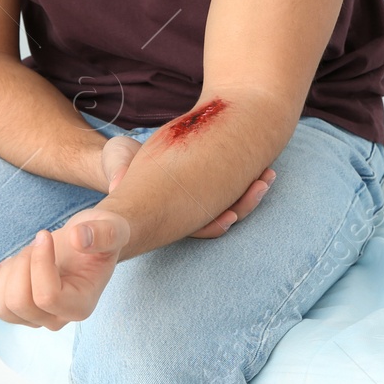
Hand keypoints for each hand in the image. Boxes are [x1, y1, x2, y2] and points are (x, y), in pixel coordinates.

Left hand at [0, 208, 127, 328]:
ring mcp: (32, 319)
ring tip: (27, 255)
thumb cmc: (98, 237)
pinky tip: (13, 266)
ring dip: (8, 271)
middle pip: (18, 303)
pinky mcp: (13, 312)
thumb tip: (78, 239)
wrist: (85, 243)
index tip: (44, 234)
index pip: (47, 297)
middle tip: (37, 244)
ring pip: (0, 306)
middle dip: (22, 264)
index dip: (39, 262)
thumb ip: (103, 234)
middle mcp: (56, 319)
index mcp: (81, 306)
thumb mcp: (112, 228)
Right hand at [100, 133, 275, 238]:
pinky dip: (248, 176)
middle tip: (262, 183)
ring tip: (268, 173)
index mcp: (166, 213)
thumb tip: (118, 185)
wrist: (126, 155)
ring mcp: (198, 197)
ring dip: (252, 192)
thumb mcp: (115, 159)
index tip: (231, 215)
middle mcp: (186, 210)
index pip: (195, 227)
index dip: (214, 225)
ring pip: (232, 203)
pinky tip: (262, 165)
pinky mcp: (205, 182)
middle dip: (245, 204)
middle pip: (222, 216)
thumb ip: (117, 171)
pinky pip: (232, 185)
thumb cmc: (119, 161)